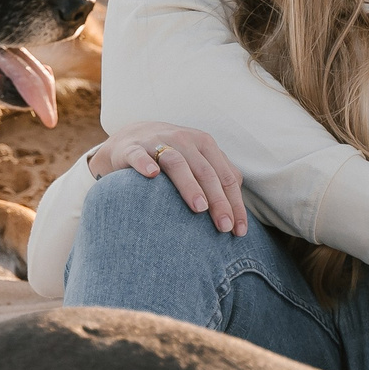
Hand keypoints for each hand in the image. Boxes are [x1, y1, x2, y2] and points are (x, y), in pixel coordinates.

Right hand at [87, 122, 246, 235]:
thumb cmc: (171, 157)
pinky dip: (145, 164)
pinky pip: (139, 155)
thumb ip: (219, 178)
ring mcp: (157, 142)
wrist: (129, 139)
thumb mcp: (197, 161)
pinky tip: (152, 175)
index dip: (235, 203)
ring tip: (199, 208)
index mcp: (205, 145)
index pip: (226, 176)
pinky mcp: (132, 148)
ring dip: (189, 185)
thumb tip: (238, 208)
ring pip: (177, 162)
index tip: (239, 230)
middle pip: (206, 172)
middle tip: (224, 226)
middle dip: (218, 201)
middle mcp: (184, 140)